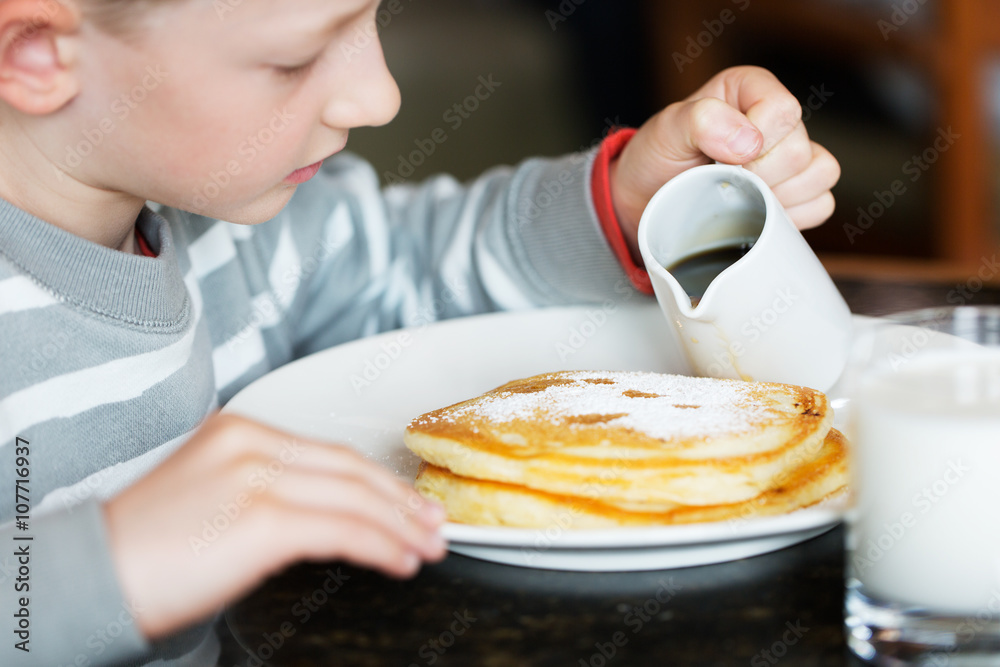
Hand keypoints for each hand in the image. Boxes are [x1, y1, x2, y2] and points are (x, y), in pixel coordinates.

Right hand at [103, 412, 446, 639]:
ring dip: (401, 525)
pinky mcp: (262, 518)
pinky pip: (344, 530)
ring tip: (428, 546)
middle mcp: (253, 443)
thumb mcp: (212, 495)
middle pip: (351, 470)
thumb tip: (323, 515)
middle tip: (433, 522)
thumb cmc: (144, 548)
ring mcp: (258, 477)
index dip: (378, 479)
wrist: (91, 576)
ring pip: (356, 498)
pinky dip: (381, 546)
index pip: (330, 453)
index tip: (407, 500)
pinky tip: (399, 560)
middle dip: (401, 499)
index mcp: (241, 430)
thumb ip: (266, 489)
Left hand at [610, 66, 840, 260]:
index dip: (754, 142)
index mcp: (751, 90)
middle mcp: (777, 120)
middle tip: (722, 180)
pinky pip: (822, 204)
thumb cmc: (658, 160)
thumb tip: (748, 141)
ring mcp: (793, 157)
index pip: (783, 110)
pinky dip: (792, 216)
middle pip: (800, 149)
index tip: (718, 158)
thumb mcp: (665, 131)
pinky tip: (758, 212)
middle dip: (757, 175)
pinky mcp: (800, 193)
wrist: (649, 203)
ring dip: (777, 196)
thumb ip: (701, 120)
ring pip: (821, 174)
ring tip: (739, 195)